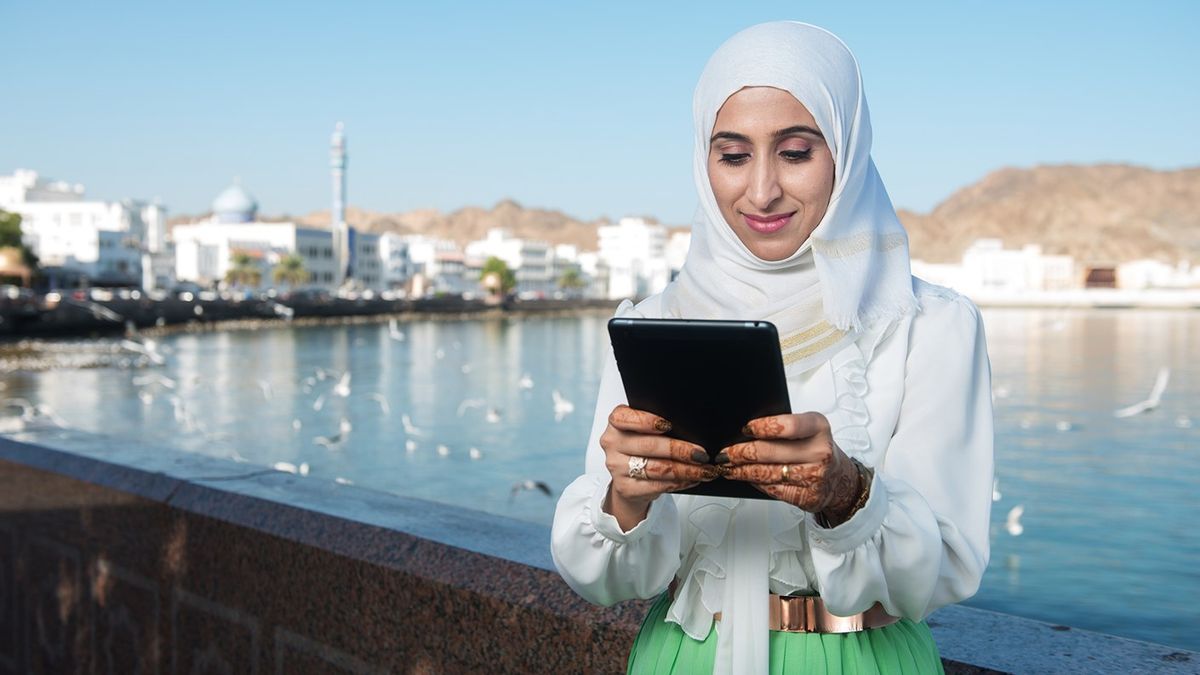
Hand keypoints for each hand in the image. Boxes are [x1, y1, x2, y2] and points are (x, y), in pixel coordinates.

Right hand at [599, 404, 719, 530]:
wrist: (628, 476)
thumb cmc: (641, 446)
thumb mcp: (645, 429)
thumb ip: (660, 424)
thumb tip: (691, 428)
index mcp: (616, 422)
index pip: (626, 418)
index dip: (647, 421)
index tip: (669, 425)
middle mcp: (612, 443)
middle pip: (649, 446)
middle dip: (680, 450)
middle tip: (701, 454)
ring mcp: (616, 467)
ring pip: (657, 468)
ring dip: (685, 470)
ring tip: (704, 470)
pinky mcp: (625, 487)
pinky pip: (657, 486)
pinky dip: (679, 483)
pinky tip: (692, 479)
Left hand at [717, 412, 861, 525]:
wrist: (840, 478)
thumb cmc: (816, 448)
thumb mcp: (808, 428)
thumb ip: (784, 426)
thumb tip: (746, 432)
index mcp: (818, 427)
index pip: (788, 425)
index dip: (763, 427)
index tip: (745, 429)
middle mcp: (820, 452)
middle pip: (771, 452)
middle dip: (741, 453)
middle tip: (725, 453)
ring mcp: (815, 476)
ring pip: (768, 474)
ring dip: (742, 471)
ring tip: (728, 467)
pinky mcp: (808, 496)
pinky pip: (774, 489)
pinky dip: (756, 483)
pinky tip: (747, 478)